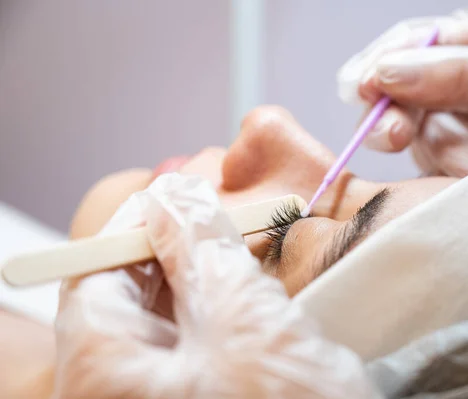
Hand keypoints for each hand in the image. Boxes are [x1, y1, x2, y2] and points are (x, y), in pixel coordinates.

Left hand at [53, 173, 377, 398]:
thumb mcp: (242, 320)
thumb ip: (199, 246)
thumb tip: (173, 192)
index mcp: (101, 373)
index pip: (95, 273)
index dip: (136, 223)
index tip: (180, 191)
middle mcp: (117, 391)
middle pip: (127, 296)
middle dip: (173, 249)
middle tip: (220, 219)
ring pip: (164, 320)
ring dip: (201, 280)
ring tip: (242, 254)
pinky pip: (192, 348)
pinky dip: (217, 315)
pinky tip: (249, 300)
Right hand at [337, 5, 467, 236]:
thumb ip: (464, 72)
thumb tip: (386, 71)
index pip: (417, 42)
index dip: (384, 62)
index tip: (362, 88)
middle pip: (404, 90)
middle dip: (396, 112)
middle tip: (395, 137)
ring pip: (420, 136)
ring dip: (443, 154)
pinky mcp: (465, 171)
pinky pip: (435, 171)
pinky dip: (450, 178)